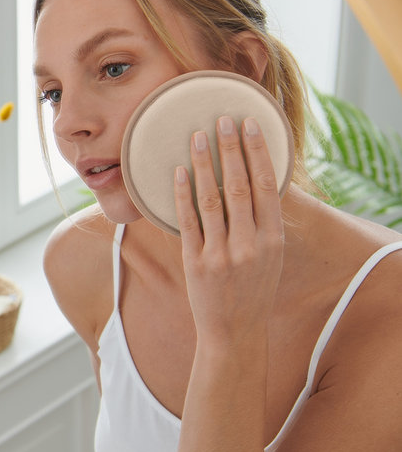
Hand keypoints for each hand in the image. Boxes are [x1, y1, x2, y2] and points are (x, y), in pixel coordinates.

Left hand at [173, 116, 283, 347]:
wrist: (236, 332)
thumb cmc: (253, 289)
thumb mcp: (271, 255)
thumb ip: (264, 222)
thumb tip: (256, 180)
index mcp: (273, 238)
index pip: (266, 186)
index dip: (257, 152)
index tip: (250, 125)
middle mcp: (250, 244)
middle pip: (239, 185)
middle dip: (231, 149)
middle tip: (222, 119)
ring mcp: (222, 253)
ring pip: (212, 199)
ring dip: (203, 163)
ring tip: (196, 136)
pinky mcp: (196, 262)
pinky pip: (188, 221)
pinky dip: (182, 194)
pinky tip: (177, 172)